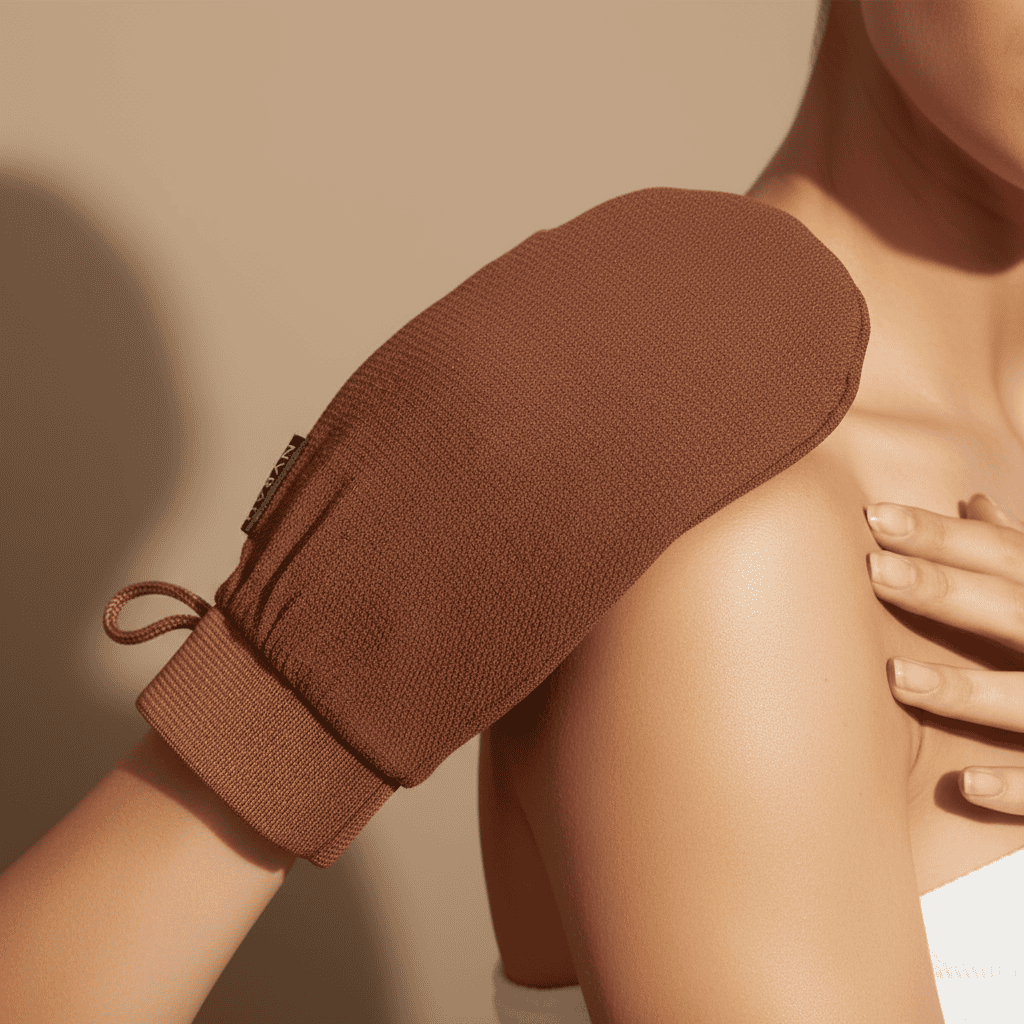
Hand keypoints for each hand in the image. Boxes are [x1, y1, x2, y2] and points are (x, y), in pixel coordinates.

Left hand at [865, 492, 1023, 813]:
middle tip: (872, 568)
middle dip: (944, 590)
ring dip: (964, 691)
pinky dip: (1015, 787)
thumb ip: (1023, 555)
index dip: (944, 536)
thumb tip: (974, 503)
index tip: (874, 514)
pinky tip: (964, 784)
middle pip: (1013, 610)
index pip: (1006, 556)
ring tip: (896, 676)